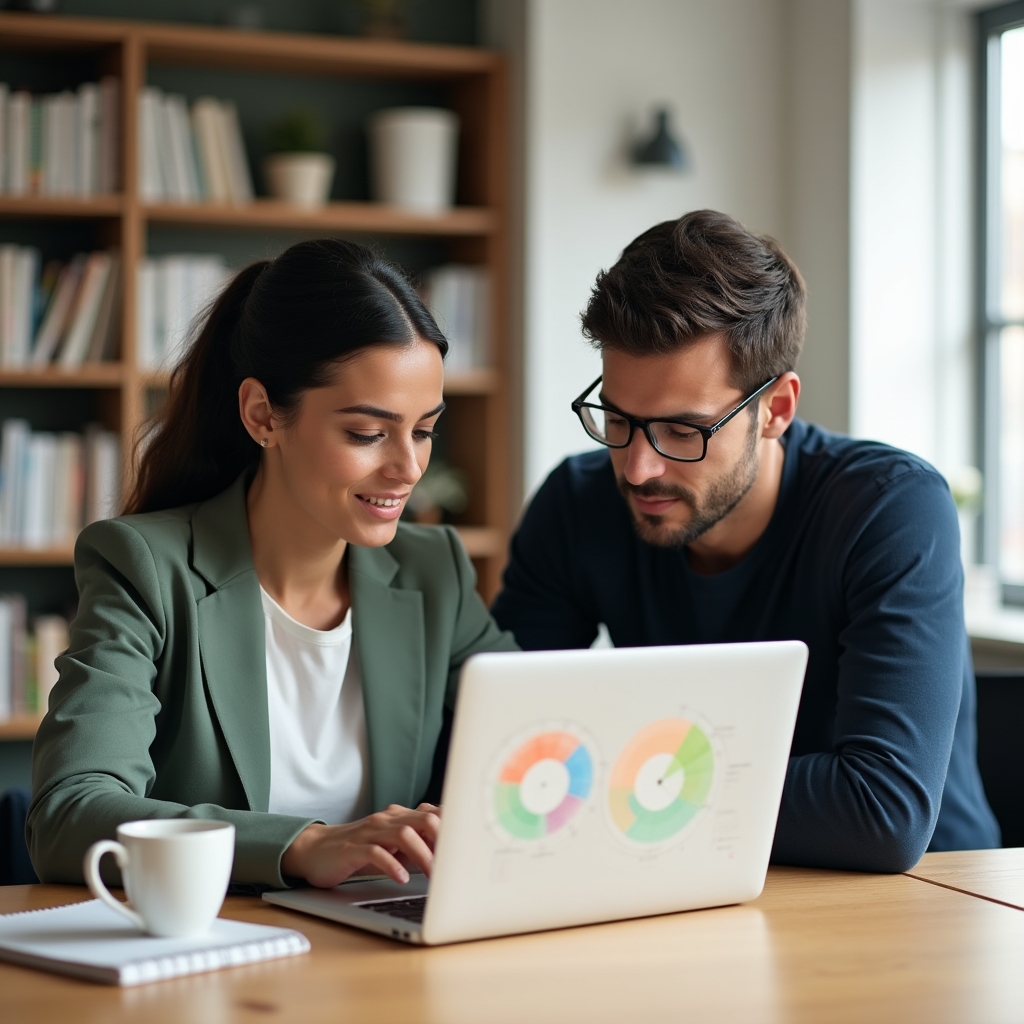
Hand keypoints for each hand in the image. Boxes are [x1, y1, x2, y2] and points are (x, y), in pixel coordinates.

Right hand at [281, 803, 440, 887]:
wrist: (315, 850)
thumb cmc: (359, 851)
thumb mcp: (391, 847)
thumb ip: (417, 845)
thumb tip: (450, 858)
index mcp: (399, 817)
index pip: (434, 814)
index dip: (453, 830)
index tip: (469, 849)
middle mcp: (387, 819)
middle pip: (424, 819)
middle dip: (443, 841)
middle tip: (454, 865)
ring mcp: (370, 832)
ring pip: (403, 834)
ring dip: (423, 855)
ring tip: (433, 876)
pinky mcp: (353, 848)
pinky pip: (376, 852)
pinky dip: (392, 865)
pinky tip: (402, 878)